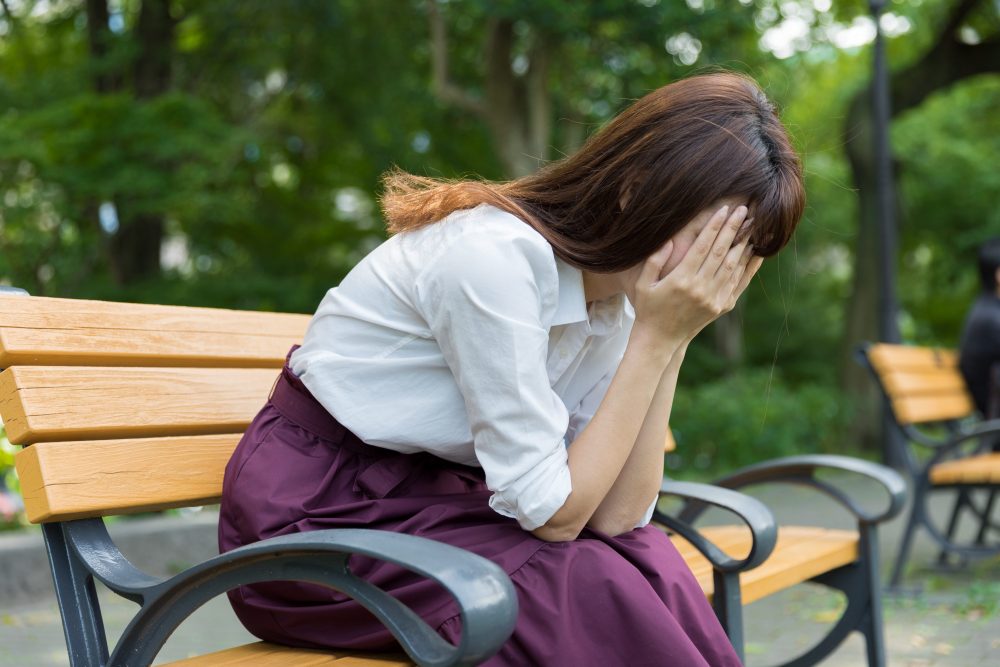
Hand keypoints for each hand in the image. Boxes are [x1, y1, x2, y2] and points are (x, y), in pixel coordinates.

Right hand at [631, 204, 762, 345]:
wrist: (661, 338)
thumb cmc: (649, 307)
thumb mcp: (644, 283)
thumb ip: (654, 260)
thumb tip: (670, 239)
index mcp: (681, 279)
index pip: (703, 246)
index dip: (714, 226)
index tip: (724, 209)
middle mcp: (700, 288)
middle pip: (721, 252)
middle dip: (733, 228)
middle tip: (744, 210)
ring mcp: (713, 298)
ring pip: (733, 265)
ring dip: (744, 243)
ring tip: (752, 225)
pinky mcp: (722, 306)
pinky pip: (739, 282)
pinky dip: (749, 266)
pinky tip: (755, 252)